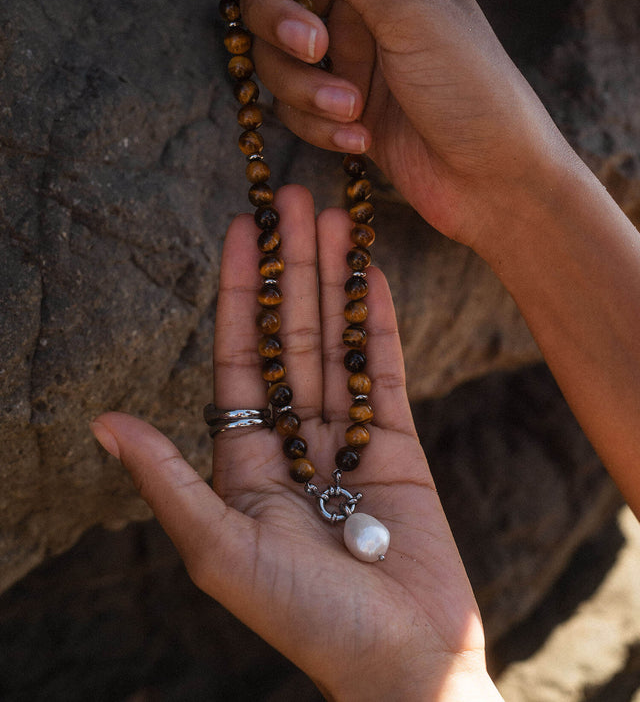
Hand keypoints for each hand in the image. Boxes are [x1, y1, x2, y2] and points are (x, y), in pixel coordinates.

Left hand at [92, 186, 501, 700]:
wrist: (402, 660)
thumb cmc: (306, 619)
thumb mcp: (222, 551)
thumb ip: (169, 481)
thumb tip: (102, 423)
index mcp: (246, 460)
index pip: (241, 356)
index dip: (241, 292)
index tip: (244, 231)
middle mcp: (295, 440)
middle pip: (292, 335)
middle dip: (292, 267)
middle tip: (294, 198)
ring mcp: (349, 438)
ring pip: (338, 342)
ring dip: (335, 280)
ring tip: (335, 218)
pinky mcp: (399, 445)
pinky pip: (388, 370)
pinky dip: (381, 321)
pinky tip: (373, 274)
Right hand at [195, 0, 574, 252]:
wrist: (493, 179)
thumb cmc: (471, 83)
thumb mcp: (405, 5)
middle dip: (281, 26)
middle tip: (315, 48)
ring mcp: (343, 56)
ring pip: (273, 59)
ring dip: (306, 89)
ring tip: (353, 110)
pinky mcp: (336, 107)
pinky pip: (291, 109)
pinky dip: (319, 126)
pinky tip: (363, 140)